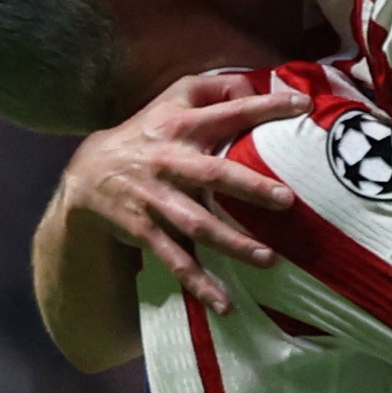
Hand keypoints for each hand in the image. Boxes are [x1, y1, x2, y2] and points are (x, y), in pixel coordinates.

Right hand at [55, 70, 307, 314]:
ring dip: (232, 243)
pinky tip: (225, 304)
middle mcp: (169, 160)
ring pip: (197, 224)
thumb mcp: (172, 101)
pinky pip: (175, 260)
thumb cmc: (147, 133)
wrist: (89, 173)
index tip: (302, 106)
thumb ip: (213, 89)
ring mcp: (155, 199)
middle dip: (249, 187)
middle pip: (212, 174)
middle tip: (286, 200)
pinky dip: (199, 283)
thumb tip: (256, 87)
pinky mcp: (144, 230)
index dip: (264, 108)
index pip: (228, 112)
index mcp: (181, 125)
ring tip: (268, 260)